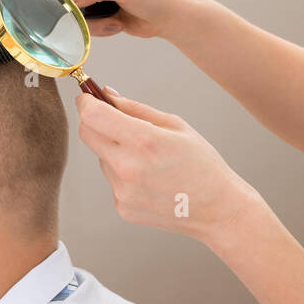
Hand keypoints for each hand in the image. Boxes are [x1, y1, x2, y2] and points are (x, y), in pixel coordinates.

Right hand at [38, 0, 203, 43]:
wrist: (172, 16)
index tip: (44, 4)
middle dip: (69, 8)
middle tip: (83, 21)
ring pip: (68, 8)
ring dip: (87, 21)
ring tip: (112, 21)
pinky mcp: (94, 6)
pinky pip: (80, 20)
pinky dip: (95, 27)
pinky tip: (116, 24)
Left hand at [75, 86, 258, 248]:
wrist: (216, 209)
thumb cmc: (202, 164)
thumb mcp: (175, 125)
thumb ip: (135, 109)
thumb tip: (107, 95)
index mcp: (144, 141)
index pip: (93, 115)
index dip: (86, 102)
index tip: (87, 98)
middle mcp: (128, 167)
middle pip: (88, 135)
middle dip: (96, 123)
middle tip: (116, 122)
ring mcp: (123, 191)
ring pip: (101, 158)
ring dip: (114, 151)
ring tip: (147, 159)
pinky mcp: (122, 207)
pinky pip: (112, 180)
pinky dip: (123, 174)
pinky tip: (149, 179)